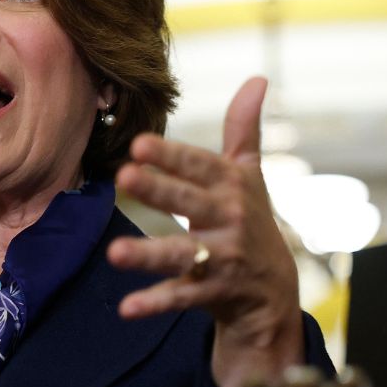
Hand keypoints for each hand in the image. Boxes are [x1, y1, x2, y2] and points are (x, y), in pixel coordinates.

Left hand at [106, 77, 303, 386]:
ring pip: (183, 254)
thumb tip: (257, 78)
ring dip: (149, 254)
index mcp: (232, 185)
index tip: (139, 143)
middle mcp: (230, 220)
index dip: (172, 155)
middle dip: (159, 190)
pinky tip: (126, 308)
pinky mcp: (214, 292)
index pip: (199, 166)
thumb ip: (244, 129)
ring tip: (113, 253)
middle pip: (189, 203)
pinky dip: (155, 303)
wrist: (273, 290)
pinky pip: (182, 296)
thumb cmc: (251, 220)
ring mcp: (223, 258)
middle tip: (123, 177)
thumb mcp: (249, 175)